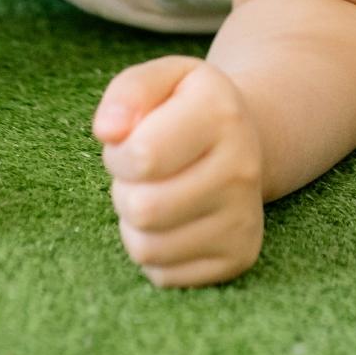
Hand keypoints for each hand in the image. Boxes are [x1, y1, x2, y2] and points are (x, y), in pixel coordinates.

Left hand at [95, 56, 264, 287]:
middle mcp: (243, 167)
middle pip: (142, 209)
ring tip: (157, 194)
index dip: (120, 154)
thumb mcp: (163, 79)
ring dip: (135, 225)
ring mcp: (245, 218)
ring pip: (147, 248)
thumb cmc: (188, 109)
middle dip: (125, 191)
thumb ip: (129, 92)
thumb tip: (108, 131)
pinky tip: (173, 222)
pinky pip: (163, 274)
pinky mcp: (239, 256)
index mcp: (221, 113)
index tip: (132, 143)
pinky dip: (154, 252)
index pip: (142, 157)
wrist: (247, 141)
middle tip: (144, 175)